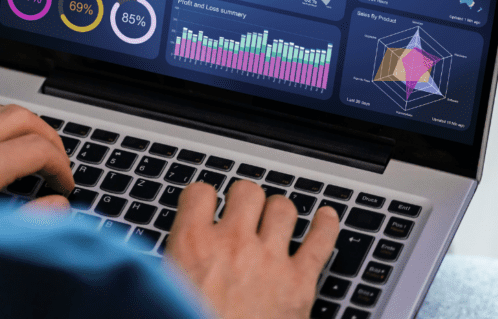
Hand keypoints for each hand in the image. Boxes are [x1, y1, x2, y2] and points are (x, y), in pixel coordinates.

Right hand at [165, 180, 339, 318]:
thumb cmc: (190, 318)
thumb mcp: (170, 287)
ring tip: (277, 219)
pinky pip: (321, 241)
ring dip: (279, 211)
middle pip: (247, 191)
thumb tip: (182, 254)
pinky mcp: (299, 283)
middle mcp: (233, 244)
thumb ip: (179, 263)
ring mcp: (269, 261)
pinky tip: (327, 218)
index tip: (208, 204)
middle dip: (246, 199)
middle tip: (245, 212)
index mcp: (193, 244)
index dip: (205, 197)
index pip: (201, 192)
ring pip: (283, 208)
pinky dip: (327, 226)